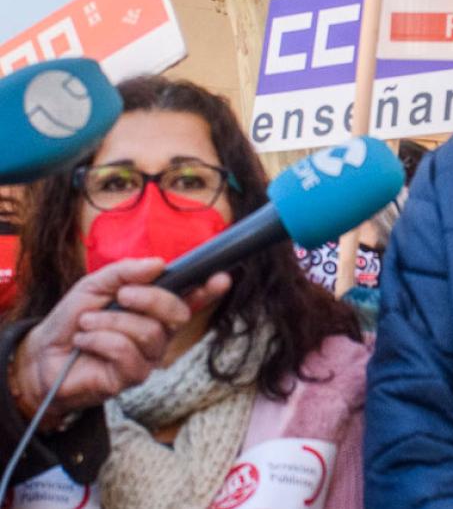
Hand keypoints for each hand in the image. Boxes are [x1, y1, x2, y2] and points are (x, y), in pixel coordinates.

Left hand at [8, 258, 229, 429]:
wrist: (42, 354)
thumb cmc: (72, 319)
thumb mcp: (95, 285)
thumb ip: (125, 271)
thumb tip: (159, 263)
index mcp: (154, 310)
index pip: (190, 300)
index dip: (208, 290)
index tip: (221, 277)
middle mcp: (158, 334)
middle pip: (176, 313)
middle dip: (149, 298)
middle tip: (121, 295)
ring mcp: (147, 357)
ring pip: (149, 332)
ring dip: (112, 322)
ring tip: (87, 323)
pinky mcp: (131, 377)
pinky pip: (127, 352)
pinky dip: (101, 340)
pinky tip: (86, 342)